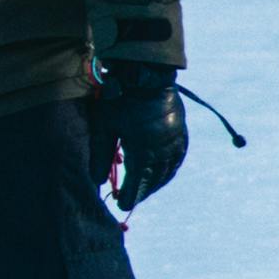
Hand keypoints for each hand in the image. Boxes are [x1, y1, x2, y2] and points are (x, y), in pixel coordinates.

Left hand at [98, 64, 186, 212]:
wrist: (146, 74)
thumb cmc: (120, 99)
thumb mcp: (105, 126)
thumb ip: (101, 155)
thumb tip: (97, 181)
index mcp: (144, 152)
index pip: (137, 184)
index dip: (129, 196)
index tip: (121, 204)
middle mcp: (163, 151)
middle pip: (153, 180)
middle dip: (142, 191)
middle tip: (131, 198)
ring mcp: (175, 141)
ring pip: (168, 172)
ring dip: (156, 183)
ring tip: (146, 189)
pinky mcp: (181, 132)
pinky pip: (178, 158)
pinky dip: (170, 169)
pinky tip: (164, 173)